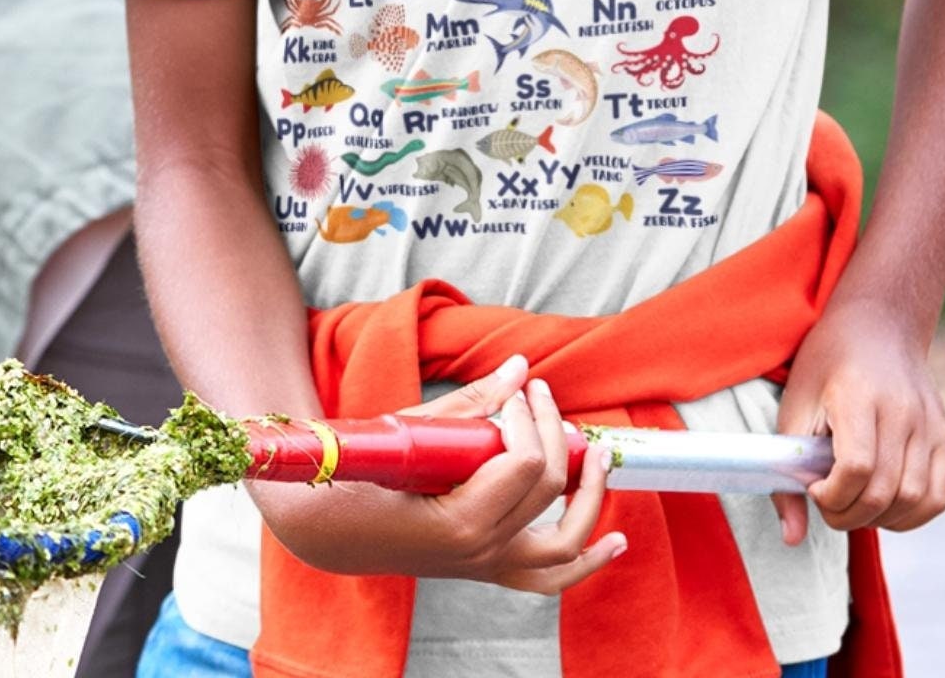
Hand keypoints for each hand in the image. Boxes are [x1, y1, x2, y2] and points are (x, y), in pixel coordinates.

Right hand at [250, 355, 625, 591]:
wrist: (328, 530)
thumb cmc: (359, 476)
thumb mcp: (412, 432)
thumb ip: (474, 403)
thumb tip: (521, 367)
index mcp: (460, 523)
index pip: (523, 463)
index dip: (524, 417)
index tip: (511, 391)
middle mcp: (482, 552)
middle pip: (546, 488)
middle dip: (550, 431)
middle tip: (538, 395)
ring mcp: (487, 565)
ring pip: (565, 547)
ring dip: (590, 499)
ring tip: (598, 457)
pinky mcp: (488, 568)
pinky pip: (550, 576)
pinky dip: (588, 560)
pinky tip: (616, 540)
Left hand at [773, 296, 944, 543]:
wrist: (878, 323)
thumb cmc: (827, 361)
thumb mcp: (794, 403)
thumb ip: (788, 469)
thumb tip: (791, 538)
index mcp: (858, 396)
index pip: (855, 467)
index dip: (832, 494)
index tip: (814, 489)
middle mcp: (902, 411)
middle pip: (884, 491)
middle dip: (850, 515)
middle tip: (828, 503)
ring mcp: (930, 424)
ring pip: (915, 501)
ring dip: (880, 519)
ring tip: (854, 502)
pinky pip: (938, 496)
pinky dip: (912, 515)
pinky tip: (884, 506)